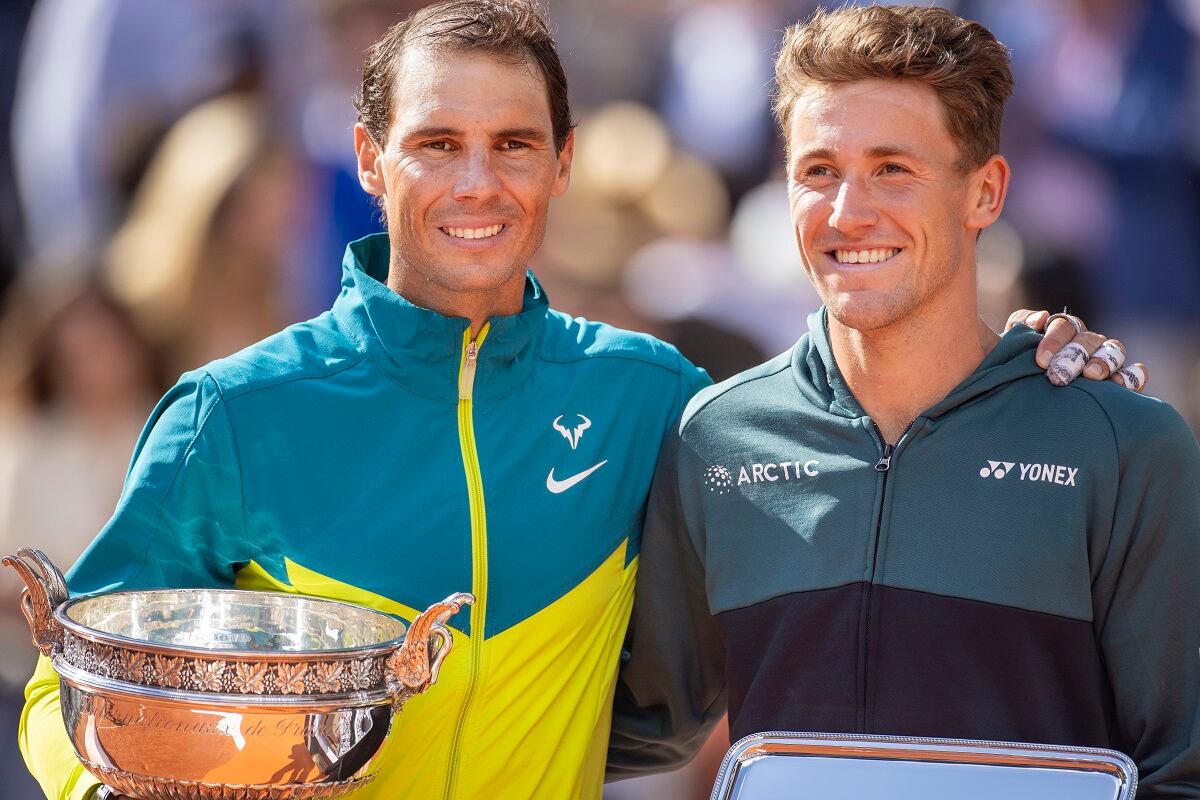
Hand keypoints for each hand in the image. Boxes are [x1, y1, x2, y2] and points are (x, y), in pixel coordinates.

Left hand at [1004, 309, 1147, 391]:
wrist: (1022, 409)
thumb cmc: (1013, 375)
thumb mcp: (1008, 351)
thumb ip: (1018, 327)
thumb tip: (1041, 316)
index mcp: (1060, 332)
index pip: (1062, 325)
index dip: (1053, 340)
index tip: (1040, 361)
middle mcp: (1085, 342)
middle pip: (1088, 338)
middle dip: (1074, 355)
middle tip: (1059, 376)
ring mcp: (1105, 360)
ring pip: (1114, 350)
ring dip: (1104, 361)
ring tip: (1091, 376)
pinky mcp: (1120, 382)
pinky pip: (1134, 374)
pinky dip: (1131, 377)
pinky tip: (1120, 386)